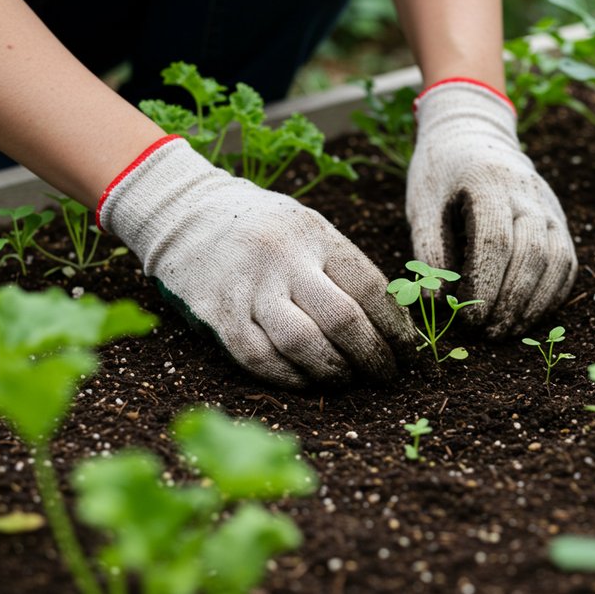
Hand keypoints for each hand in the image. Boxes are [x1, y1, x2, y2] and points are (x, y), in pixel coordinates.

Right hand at [98, 136, 414, 387]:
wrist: (186, 211)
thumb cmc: (266, 229)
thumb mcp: (310, 229)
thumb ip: (345, 269)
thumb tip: (395, 324)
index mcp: (316, 235)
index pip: (370, 288)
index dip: (396, 327)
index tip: (408, 351)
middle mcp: (284, 259)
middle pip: (341, 319)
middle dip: (372, 356)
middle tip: (386, 375)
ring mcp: (248, 286)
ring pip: (301, 343)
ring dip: (333, 371)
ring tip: (348, 380)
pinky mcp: (218, 313)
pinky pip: (260, 358)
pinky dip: (289, 377)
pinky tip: (307, 382)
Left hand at [406, 80, 577, 337]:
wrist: (474, 134)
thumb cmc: (440, 174)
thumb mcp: (422, 204)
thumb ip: (428, 249)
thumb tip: (437, 300)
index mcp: (488, 182)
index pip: (495, 240)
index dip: (485, 283)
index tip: (469, 316)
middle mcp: (528, 193)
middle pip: (532, 253)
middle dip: (511, 300)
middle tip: (488, 334)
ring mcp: (549, 206)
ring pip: (556, 259)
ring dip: (535, 303)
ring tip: (509, 331)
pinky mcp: (558, 220)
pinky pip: (567, 262)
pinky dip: (552, 294)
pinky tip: (529, 316)